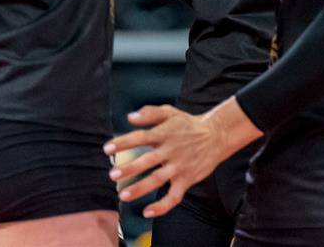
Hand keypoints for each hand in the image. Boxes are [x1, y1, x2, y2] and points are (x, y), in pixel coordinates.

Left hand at [104, 104, 242, 217]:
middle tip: (113, 175)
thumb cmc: (188, 124)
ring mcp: (179, 167)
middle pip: (147, 161)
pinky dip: (162, 206)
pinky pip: (174, 196)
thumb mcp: (170, 112)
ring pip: (158, 180)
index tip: (107, 149)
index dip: (123, 142)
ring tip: (124, 195)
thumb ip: (150, 113)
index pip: (140, 137)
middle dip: (129, 169)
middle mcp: (170, 151)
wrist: (216, 136)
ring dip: (140, 188)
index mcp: (164, 133)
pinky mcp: (187, 180)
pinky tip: (147, 212)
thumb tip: (130, 117)